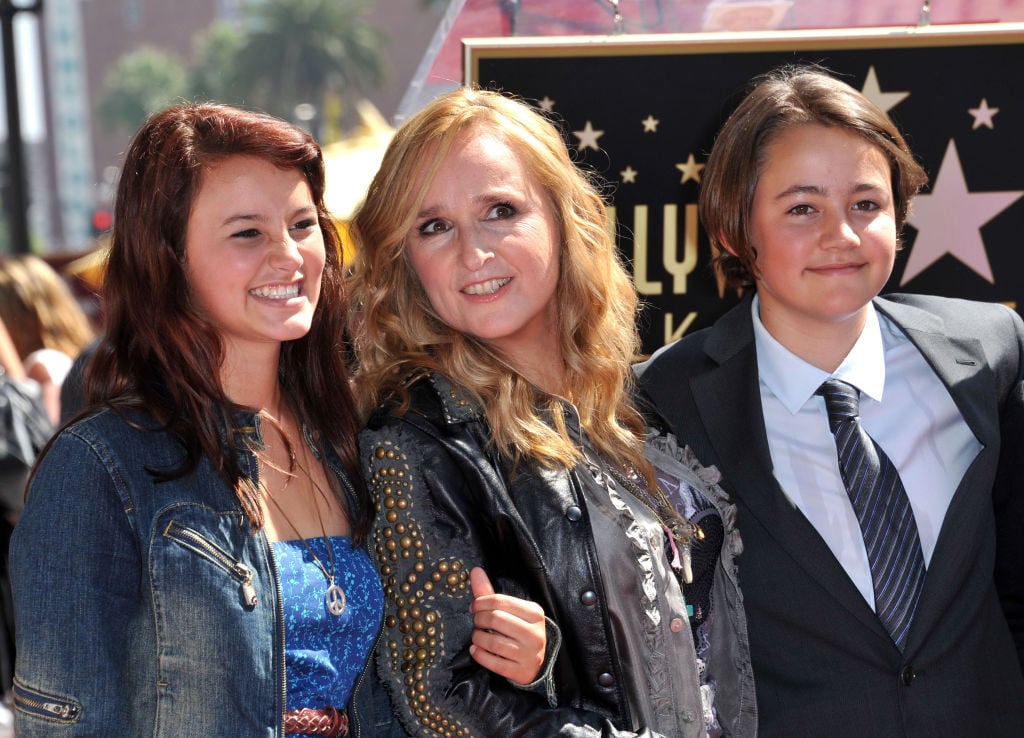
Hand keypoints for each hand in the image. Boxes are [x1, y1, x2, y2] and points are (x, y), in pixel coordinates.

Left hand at [468, 566, 546, 684]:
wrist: (537, 661)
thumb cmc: (519, 631)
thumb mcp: (510, 611)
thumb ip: (490, 592)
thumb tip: (475, 571)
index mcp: (534, 613)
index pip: (500, 601)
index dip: (481, 602)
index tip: (474, 607)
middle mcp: (535, 633)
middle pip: (495, 619)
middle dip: (479, 619)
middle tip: (476, 621)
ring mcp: (530, 654)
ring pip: (493, 642)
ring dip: (477, 637)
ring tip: (476, 636)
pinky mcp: (522, 672)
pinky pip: (494, 662)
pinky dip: (479, 655)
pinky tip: (475, 650)